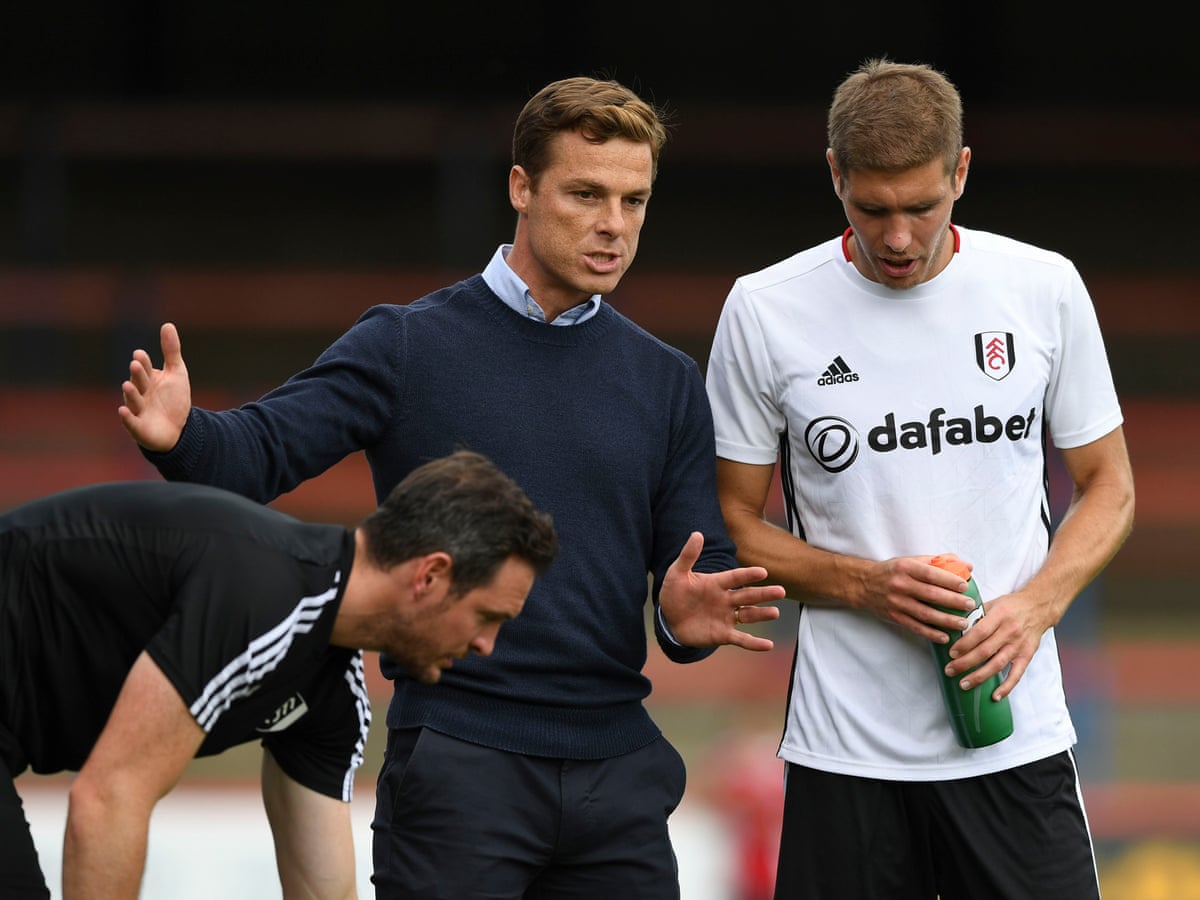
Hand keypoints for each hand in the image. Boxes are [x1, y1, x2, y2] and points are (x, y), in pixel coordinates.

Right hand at [118, 322, 191, 451]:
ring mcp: (138, 410)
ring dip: (131, 393)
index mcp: (147, 379)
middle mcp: (140, 393)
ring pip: (133, 401)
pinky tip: (122, 410)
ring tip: (128, 384)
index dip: (143, 362)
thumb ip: (171, 350)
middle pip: (138, 383)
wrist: (178, 429)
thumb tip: (167, 324)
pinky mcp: (139, 427)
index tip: (140, 354)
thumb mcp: (176, 373)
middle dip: (138, 374)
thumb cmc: (174, 399)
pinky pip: (131, 422)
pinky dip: (126, 417)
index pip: (144, 368)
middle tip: (136, 364)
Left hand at [659, 532, 784, 651]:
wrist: (668, 619)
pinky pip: (741, 639)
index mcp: (717, 583)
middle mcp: (725, 599)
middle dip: (764, 594)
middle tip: (781, 591)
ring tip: (775, 612)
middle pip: (747, 595)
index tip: (762, 572)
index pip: (735, 577)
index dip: (748, 575)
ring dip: (761, 614)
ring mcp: (726, 617)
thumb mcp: (677, 573)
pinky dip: (754, 643)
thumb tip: (697, 533)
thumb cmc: (674, 593)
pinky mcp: (723, 635)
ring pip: (748, 615)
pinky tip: (768, 645)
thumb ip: (688, 555)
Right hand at [856, 555, 978, 642]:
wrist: (863, 584)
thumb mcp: (910, 560)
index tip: (965, 585)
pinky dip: (930, 633)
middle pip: (931, 594)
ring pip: (925, 613)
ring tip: (962, 623)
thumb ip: (938, 562)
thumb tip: (967, 566)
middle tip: (970, 605)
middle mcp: (900, 585)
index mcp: (906, 568)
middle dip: (953, 601)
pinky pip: (915, 627)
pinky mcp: (894, 616)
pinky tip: (944, 636)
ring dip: (946, 620)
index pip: (931, 574)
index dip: (949, 580)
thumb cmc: (892, 571)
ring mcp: (897, 602)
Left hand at [941, 589, 1050, 699]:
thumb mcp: (993, 603)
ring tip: (964, 684)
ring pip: (997, 664)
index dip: (964, 644)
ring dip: (979, 676)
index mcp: (1000, 615)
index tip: (951, 653)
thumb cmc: (1011, 606)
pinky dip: (1006, 687)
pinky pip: (1016, 674)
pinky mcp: (1027, 655)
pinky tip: (995, 696)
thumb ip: (976, 615)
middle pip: (985, 651)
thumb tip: (955, 626)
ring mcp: (1019, 645)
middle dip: (965, 663)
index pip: (979, 632)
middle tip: (950, 670)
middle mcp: (1010, 631)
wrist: (1039, 607)